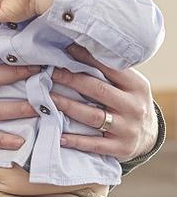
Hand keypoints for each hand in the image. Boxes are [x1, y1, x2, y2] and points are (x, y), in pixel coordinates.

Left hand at [50, 43, 157, 161]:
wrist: (149, 135)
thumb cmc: (129, 102)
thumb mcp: (127, 84)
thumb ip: (108, 71)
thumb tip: (74, 47)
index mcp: (137, 86)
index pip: (111, 69)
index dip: (86, 58)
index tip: (65, 50)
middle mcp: (134, 106)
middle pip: (98, 90)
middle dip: (70, 80)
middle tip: (48, 72)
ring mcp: (128, 129)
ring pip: (92, 116)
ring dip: (66, 106)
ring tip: (46, 98)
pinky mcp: (121, 148)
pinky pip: (94, 144)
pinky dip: (75, 140)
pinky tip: (58, 135)